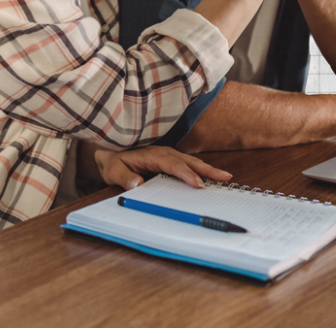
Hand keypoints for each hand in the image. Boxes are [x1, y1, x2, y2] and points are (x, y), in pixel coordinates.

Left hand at [93, 145, 232, 189]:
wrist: (110, 150)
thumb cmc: (113, 161)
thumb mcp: (113, 170)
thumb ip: (124, 177)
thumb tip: (137, 185)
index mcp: (152, 154)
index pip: (172, 165)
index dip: (186, 174)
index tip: (198, 184)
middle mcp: (164, 152)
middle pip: (188, 161)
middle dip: (207, 169)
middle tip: (225, 177)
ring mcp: (168, 155)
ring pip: (191, 161)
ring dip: (207, 169)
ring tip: (224, 177)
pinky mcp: (169, 160)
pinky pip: (187, 164)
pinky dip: (200, 169)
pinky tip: (211, 177)